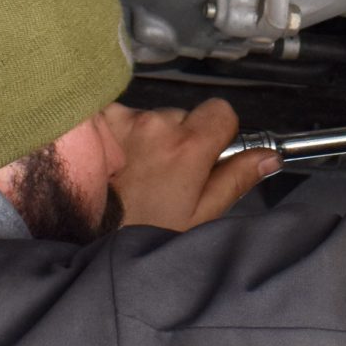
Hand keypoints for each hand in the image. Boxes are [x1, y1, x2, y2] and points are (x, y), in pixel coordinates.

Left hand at [104, 99, 278, 232]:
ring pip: (149, 118)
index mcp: (188, 147)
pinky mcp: (95, 122)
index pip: (221, 111)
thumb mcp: (197, 217)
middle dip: (179, 140)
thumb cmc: (140, 232)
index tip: (208, 155)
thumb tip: (268, 158)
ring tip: (133, 177)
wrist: (78, 233)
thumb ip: (235, 180)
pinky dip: (117, 137)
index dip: (219, 133)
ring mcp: (122, 120)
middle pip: (183, 116)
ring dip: (146, 139)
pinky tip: (112, 166)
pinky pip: (118, 118)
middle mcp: (156, 125)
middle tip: (164, 177)